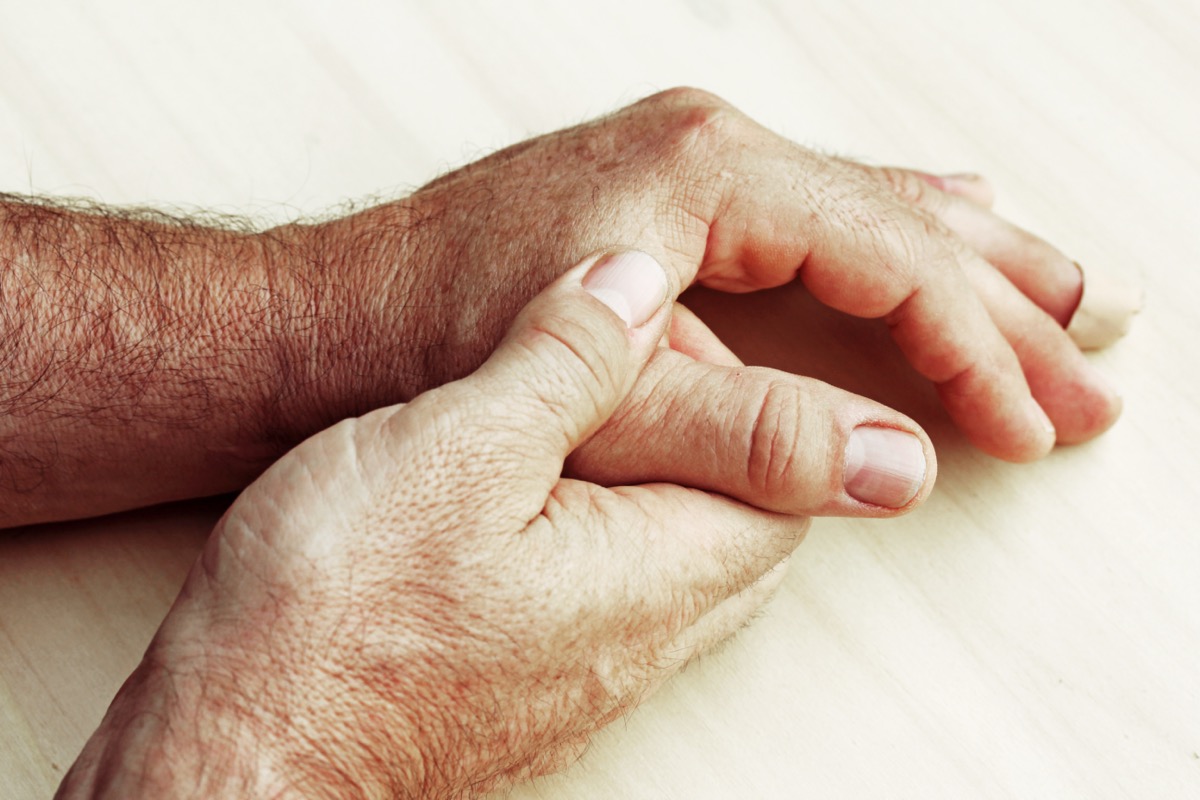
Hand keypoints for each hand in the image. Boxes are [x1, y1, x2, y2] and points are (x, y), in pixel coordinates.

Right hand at [56, 251, 818, 798]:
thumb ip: (566, 363)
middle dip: (700, 429)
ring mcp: (592, 676)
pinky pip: (612, 592)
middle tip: (609, 371)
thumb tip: (640, 283)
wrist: (236, 758)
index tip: (649, 340)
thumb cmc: (331, 617)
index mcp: (659, 576)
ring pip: (675, 554)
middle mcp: (646, 642)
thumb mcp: (454, 446)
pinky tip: (520, 498)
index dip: (736, 388)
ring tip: (553, 421)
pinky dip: (597, 528)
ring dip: (642, 478)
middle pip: (741, 516)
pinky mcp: (536, 687)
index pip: (787, 475)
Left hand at [299, 87, 1120, 477]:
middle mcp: (710, 148)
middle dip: (1006, 302)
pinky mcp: (673, 193)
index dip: (971, 350)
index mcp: (708, 177)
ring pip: (872, 202)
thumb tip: (893, 466)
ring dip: (974, 257)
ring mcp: (692, 163)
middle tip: (1096, 362)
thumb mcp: (605, 402)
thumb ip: (748, 433)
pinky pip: (820, 203)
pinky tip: (949, 219)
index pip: (888, 261)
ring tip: (1064, 293)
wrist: (341, 313)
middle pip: (901, 223)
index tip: (1027, 422)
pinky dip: (897, 228)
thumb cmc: (447, 338)